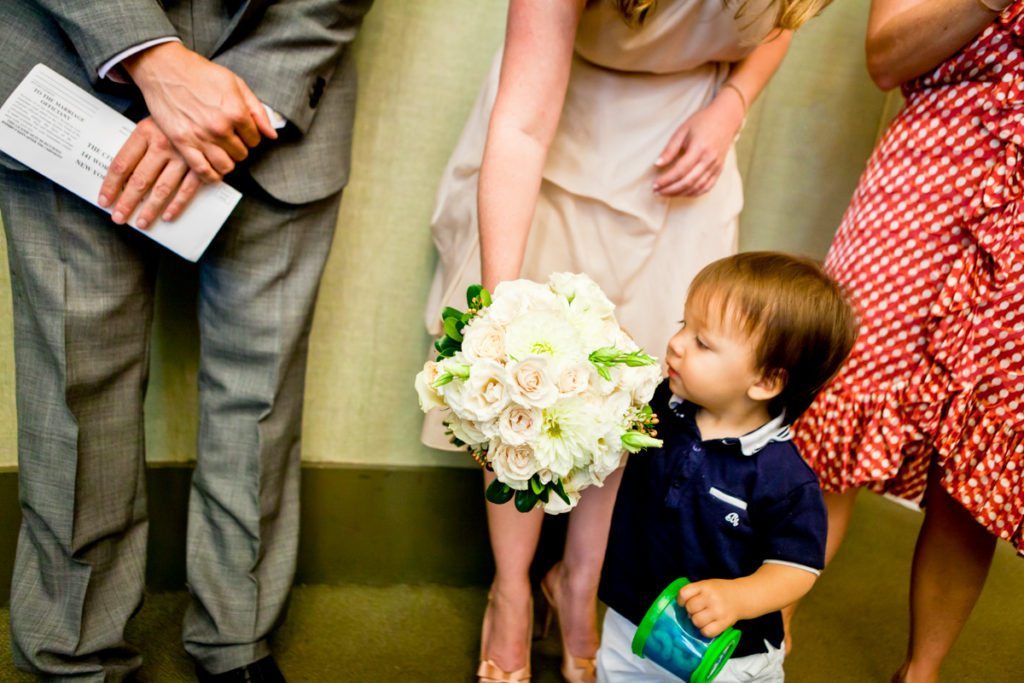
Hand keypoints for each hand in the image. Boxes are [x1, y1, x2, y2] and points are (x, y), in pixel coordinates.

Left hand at [98, 117, 202, 229]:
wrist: (207, 106)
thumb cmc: (175, 117)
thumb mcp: (152, 121)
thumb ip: (139, 145)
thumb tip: (122, 175)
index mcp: (145, 132)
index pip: (121, 164)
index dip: (110, 185)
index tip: (104, 200)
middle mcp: (162, 145)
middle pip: (139, 180)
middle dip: (127, 202)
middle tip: (118, 218)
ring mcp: (183, 156)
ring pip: (162, 188)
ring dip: (150, 209)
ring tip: (141, 223)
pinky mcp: (201, 165)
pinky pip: (187, 190)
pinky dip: (177, 205)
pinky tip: (168, 216)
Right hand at [123, 41, 276, 182]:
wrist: (164, 68)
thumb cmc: (200, 73)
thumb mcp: (235, 83)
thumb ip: (257, 110)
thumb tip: (272, 134)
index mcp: (236, 112)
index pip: (255, 140)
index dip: (250, 135)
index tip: (242, 131)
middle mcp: (220, 128)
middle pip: (241, 154)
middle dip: (238, 147)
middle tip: (230, 139)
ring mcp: (200, 137)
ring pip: (226, 166)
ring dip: (226, 161)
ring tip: (221, 151)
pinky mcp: (182, 143)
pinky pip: (203, 171)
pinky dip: (211, 175)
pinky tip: (212, 169)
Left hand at [652, 92, 744, 197]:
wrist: (726, 118)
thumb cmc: (702, 122)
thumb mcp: (682, 131)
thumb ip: (670, 149)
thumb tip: (657, 164)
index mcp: (699, 148)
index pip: (680, 170)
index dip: (666, 180)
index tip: (654, 185)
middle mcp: (709, 159)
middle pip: (688, 181)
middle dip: (670, 190)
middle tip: (657, 192)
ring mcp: (716, 166)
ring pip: (697, 187)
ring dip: (680, 193)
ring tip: (666, 193)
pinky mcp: (719, 170)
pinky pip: (707, 187)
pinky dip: (694, 193)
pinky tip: (682, 193)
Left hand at [677, 579, 742, 637]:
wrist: (742, 596)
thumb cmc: (720, 591)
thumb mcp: (707, 585)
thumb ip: (695, 592)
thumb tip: (683, 608)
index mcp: (705, 586)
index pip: (684, 593)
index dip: (681, 600)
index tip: (683, 603)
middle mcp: (711, 597)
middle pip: (690, 608)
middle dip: (690, 611)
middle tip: (697, 611)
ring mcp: (718, 611)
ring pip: (697, 621)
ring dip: (697, 622)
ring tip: (703, 618)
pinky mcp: (724, 623)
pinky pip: (707, 632)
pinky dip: (705, 631)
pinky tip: (708, 626)